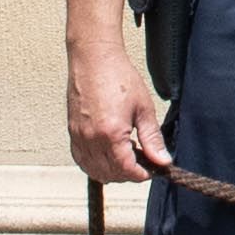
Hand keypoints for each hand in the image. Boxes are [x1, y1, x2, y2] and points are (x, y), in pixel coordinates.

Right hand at [65, 44, 166, 181]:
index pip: (126, 170)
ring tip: (126, 156)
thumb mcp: (144, 108)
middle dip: (128, 174)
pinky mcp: (72, 132)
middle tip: (142, 161)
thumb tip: (162, 160)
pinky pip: (81, 159)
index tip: (151, 170)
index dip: (141, 174)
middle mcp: (91, 138)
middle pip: (109, 173)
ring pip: (93, 170)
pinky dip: (94, 164)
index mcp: (110, 133)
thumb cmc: (119, 77)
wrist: (94, 59)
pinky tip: (107, 155)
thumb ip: (152, 138)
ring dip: (111, 171)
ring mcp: (78, 136)